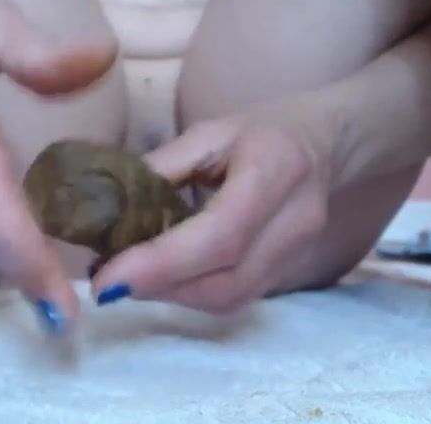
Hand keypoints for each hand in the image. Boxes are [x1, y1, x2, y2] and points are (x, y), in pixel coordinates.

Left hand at [91, 98, 342, 312]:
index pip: (220, 235)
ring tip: (128, 278)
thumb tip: (107, 211)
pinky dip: (190, 295)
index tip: (107, 278)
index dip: (161, 264)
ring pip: (228, 299)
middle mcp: (295, 223)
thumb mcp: (208, 132)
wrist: (324, 146)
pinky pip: (234, 299)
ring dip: (170, 296)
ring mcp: (297, 256)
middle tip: (106, 281)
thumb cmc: (262, 131)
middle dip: (158, 287)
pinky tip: (162, 279)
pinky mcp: (287, 276)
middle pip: (225, 282)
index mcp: (275, 171)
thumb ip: (162, 168)